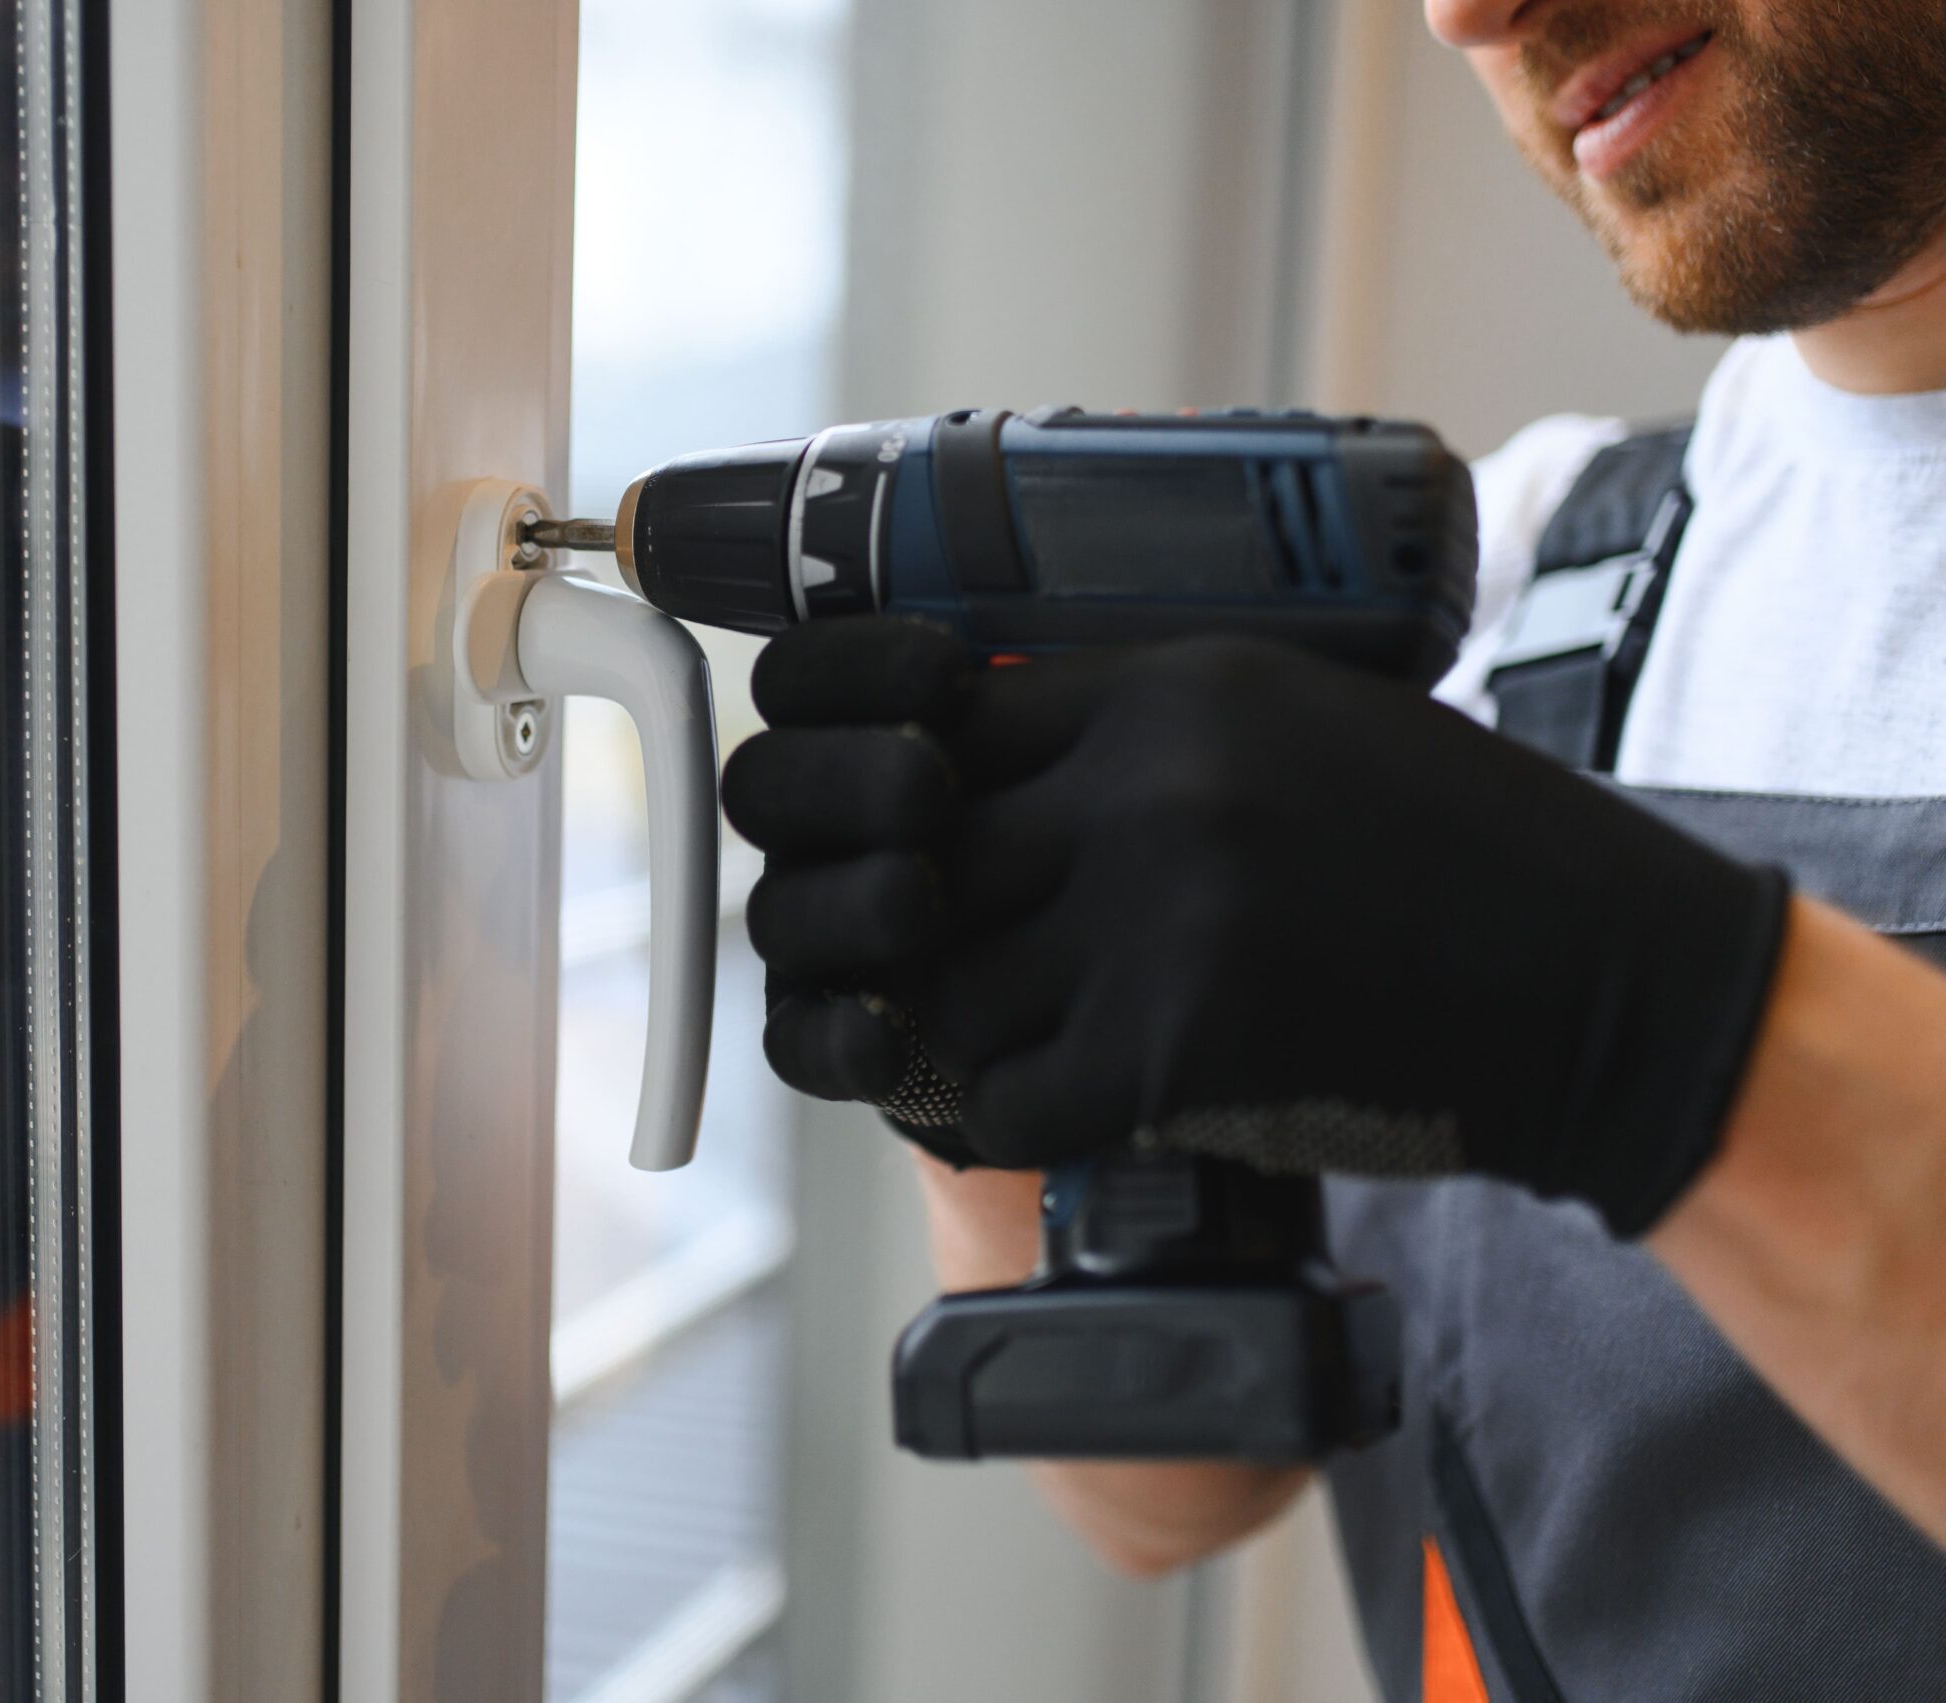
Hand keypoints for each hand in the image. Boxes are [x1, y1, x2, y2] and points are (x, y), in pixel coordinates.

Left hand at [720, 617, 1791, 1236]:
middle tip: (923, 961)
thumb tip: (946, 763)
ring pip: (945, 990)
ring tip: (1043, 1035)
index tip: (864, 828)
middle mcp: (1146, 787)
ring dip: (969, 1031)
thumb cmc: (1452, 853)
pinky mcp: (1178, 1048)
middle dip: (894, 925)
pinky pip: (1006, 1098)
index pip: (917, 720)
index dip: (866, 783)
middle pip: (906, 861)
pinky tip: (1077, 1102)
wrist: (1605, 982)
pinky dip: (1020, 1117)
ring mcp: (1159, 917)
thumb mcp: (1292, 720)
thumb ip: (1128, 730)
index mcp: (1165, 686)